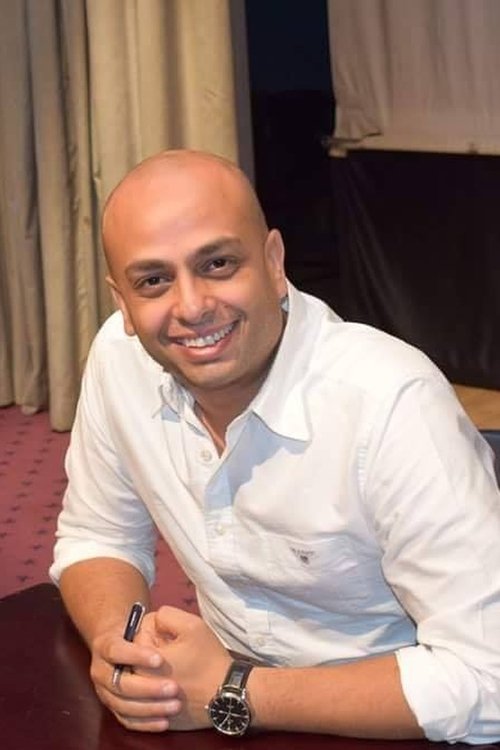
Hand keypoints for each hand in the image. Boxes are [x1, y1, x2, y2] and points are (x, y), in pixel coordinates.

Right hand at [90, 611, 181, 731]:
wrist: (122, 644)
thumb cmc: (139, 632)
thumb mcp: (143, 621)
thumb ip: (151, 622)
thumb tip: (162, 619)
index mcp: (105, 645)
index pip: (116, 650)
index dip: (136, 656)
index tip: (160, 659)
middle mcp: (100, 670)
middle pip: (120, 683)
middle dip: (148, 687)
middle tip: (173, 687)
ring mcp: (105, 691)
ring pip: (123, 705)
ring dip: (149, 708)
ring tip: (174, 706)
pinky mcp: (113, 707)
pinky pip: (126, 719)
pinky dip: (145, 723)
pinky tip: (164, 722)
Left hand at [136, 606, 231, 730]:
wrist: (226, 696)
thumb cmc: (209, 659)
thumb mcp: (191, 625)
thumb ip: (166, 615)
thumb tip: (153, 619)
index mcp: (141, 664)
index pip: (137, 634)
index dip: (159, 631)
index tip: (176, 638)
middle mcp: (137, 688)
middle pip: (138, 657)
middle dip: (155, 650)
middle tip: (179, 653)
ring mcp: (146, 706)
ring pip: (143, 677)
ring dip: (157, 670)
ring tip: (181, 669)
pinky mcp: (157, 718)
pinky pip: (151, 698)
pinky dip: (161, 690)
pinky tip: (180, 685)